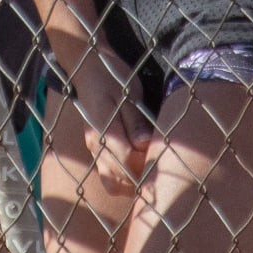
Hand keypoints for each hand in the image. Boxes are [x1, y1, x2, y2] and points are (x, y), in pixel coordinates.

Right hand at [67, 43, 152, 192]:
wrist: (87, 68)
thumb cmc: (111, 78)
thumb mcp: (127, 93)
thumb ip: (135, 121)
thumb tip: (144, 145)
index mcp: (104, 129)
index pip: (127, 160)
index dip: (148, 163)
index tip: (165, 158)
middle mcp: (95, 144)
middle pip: (120, 178)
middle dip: (143, 179)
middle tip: (162, 169)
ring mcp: (93, 149)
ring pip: (113, 183)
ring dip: (133, 184)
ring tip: (152, 173)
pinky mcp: (96, 150)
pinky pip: (109, 177)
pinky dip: (125, 181)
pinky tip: (140, 170)